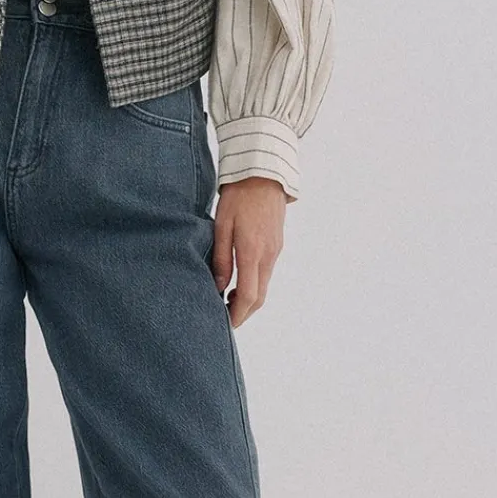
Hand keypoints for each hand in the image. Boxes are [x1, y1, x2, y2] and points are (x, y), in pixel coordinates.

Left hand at [211, 176, 286, 326]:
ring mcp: (275, 250)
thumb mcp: (222, 226)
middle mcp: (268, 255)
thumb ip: (221, 258)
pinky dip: (254, 285)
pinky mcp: (276, 244)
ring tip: (227, 302)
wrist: (263, 173)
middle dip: (243, 313)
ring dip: (249, 300)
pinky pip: (266, 273)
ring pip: (264, 286)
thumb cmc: (238, 197)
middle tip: (224, 319)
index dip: (237, 315)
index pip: (249, 296)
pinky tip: (239, 283)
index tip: (225, 324)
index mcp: (253, 252)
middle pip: (260, 298)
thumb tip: (219, 287)